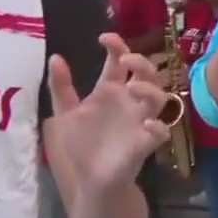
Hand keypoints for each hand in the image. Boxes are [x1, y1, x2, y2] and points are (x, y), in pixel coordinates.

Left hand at [50, 34, 169, 195]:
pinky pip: (161, 131)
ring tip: (133, 87)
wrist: (92, 178)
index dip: (117, 46)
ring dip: (150, 89)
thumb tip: (56, 57)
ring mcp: (141, 121)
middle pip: (147, 74)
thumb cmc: (83, 143)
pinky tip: (147, 125)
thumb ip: (62, 87)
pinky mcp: (147, 143)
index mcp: (111, 91)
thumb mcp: (67, 113)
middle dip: (141, 62)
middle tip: (125, 60)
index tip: (104, 38)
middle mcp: (130, 102)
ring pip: (160, 98)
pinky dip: (158, 127)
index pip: (119, 62)